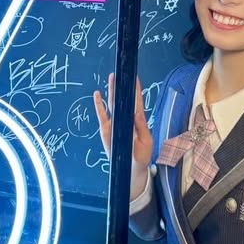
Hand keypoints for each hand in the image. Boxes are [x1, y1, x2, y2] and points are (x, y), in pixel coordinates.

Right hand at [93, 74, 153, 194]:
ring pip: (112, 104)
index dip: (135, 89)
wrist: (131, 170)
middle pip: (123, 99)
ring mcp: (115, 124)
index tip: (134, 77)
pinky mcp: (106, 130)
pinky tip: (97, 95)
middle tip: (120, 73)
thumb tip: (137, 112)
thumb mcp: (146, 142)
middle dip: (121, 86)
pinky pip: (101, 115)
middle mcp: (125, 119)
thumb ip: (142, 127)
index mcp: (137, 120)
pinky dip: (98, 105)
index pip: (137, 101)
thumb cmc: (141, 156)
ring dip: (111, 91)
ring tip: (110, 78)